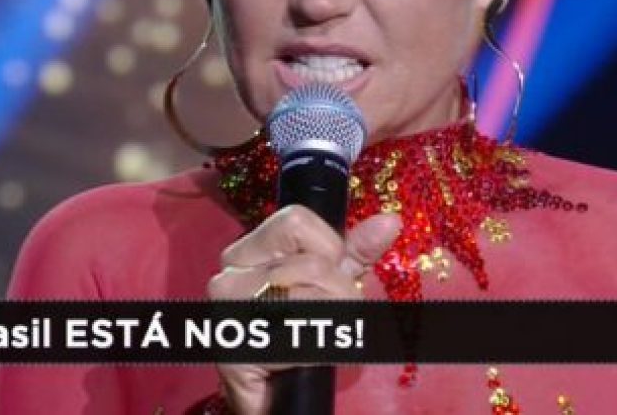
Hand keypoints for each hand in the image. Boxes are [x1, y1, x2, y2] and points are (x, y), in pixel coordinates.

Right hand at [206, 205, 401, 414]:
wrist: (278, 407)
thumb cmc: (302, 342)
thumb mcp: (333, 287)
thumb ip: (356, 252)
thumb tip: (390, 221)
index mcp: (245, 252)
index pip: (296, 221)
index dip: (327, 250)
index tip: (328, 281)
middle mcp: (227, 275)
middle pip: (312, 263)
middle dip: (341, 296)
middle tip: (335, 324)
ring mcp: (226, 312)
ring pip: (308, 297)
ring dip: (333, 326)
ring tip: (322, 342)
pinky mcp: (233, 349)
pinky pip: (299, 338)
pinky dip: (317, 351)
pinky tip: (304, 361)